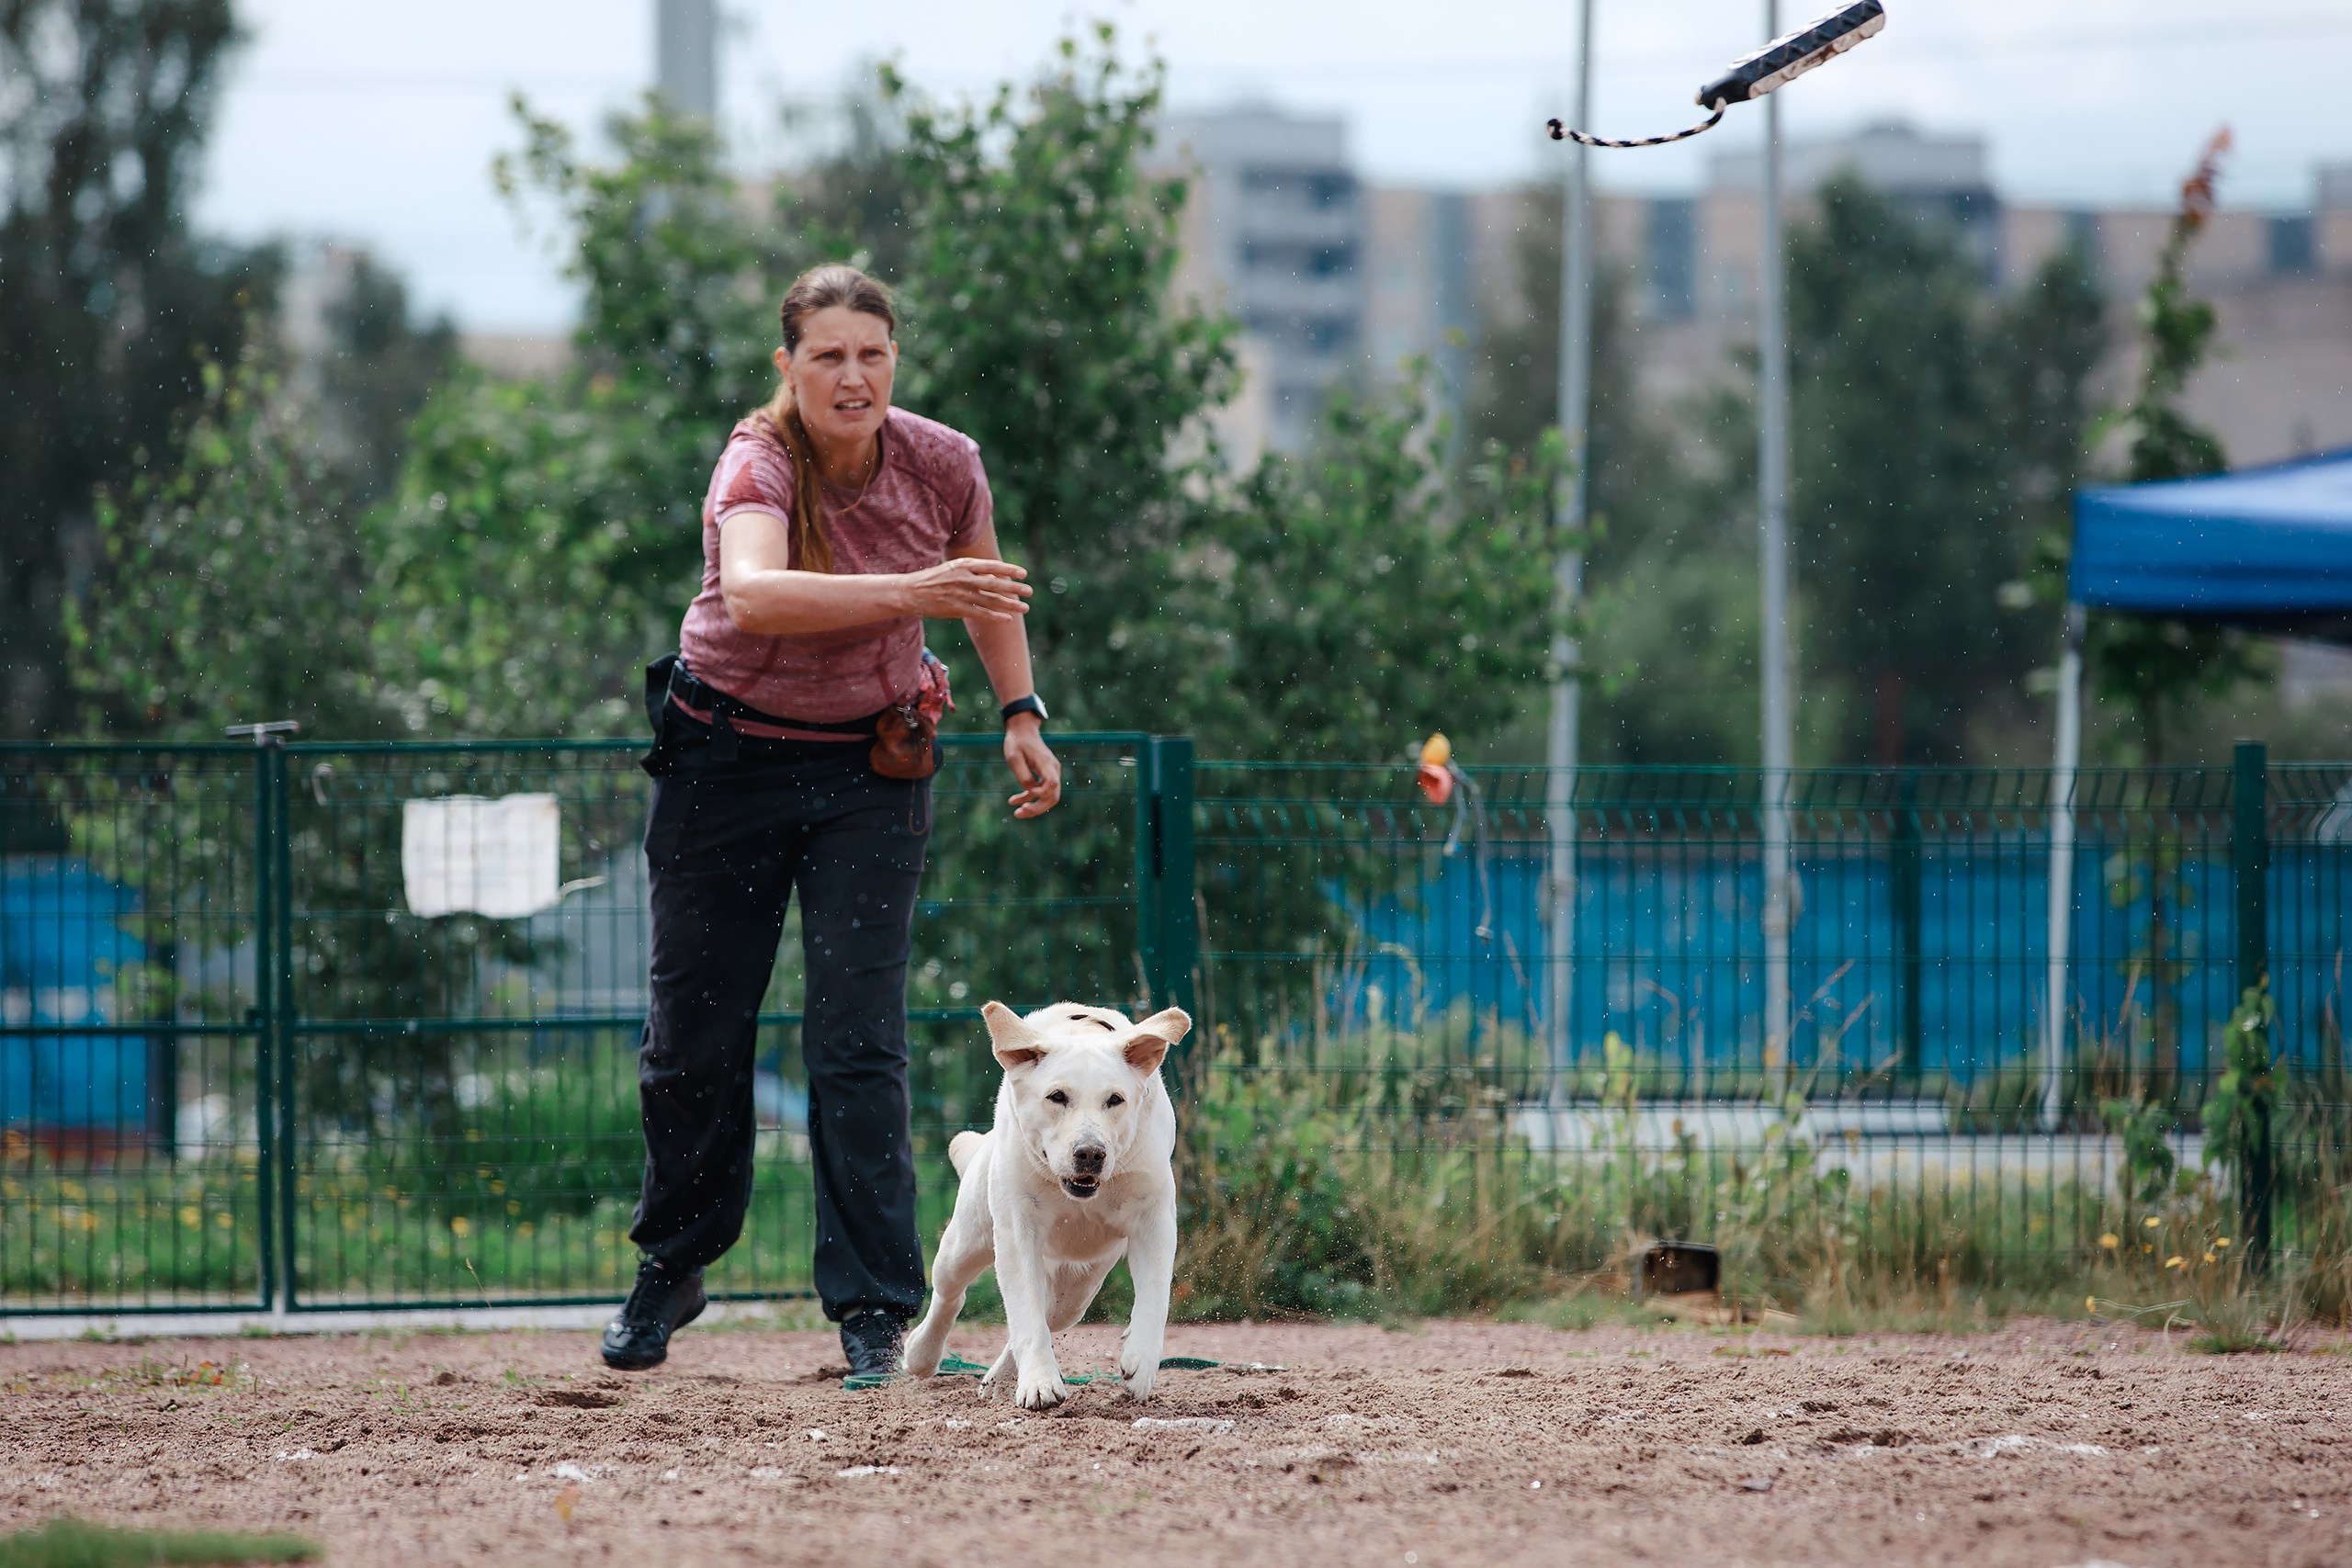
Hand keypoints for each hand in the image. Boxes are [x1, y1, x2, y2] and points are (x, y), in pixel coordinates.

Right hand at [900, 558, 1031, 621]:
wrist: (910, 591)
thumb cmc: (933, 579)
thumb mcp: (953, 569)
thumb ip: (973, 572)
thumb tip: (994, 577)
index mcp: (963, 565)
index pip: (992, 566)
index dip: (1009, 570)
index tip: (1024, 574)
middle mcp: (964, 579)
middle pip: (995, 584)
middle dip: (1014, 588)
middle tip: (1030, 591)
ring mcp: (960, 595)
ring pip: (991, 600)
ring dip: (1010, 604)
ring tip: (1025, 607)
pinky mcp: (956, 609)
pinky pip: (980, 613)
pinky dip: (995, 616)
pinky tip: (1008, 618)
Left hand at [1004, 715, 1060, 817]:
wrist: (1022, 731)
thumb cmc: (1017, 742)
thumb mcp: (1013, 758)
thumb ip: (1022, 775)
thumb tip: (1029, 791)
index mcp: (1046, 763)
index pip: (1052, 785)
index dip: (1041, 794)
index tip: (1026, 794)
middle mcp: (1052, 769)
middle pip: (1053, 796)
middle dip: (1037, 808)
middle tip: (1020, 814)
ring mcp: (1051, 772)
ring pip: (1048, 797)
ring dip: (1034, 806)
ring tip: (1017, 813)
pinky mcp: (1046, 775)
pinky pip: (1041, 791)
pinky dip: (1029, 798)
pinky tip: (1014, 801)